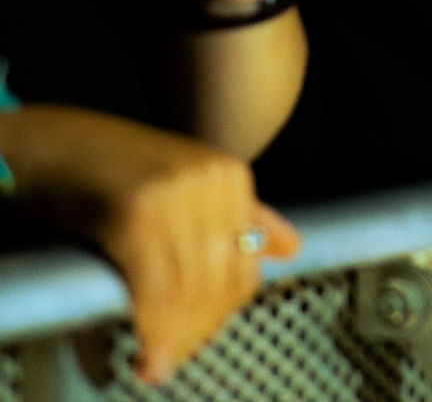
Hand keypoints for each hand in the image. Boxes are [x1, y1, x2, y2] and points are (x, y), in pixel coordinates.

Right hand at [0, 107, 297, 384]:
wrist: (63, 146)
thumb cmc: (122, 168)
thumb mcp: (190, 182)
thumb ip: (240, 214)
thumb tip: (292, 246)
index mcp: (230, 175)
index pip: (246, 265)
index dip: (222, 312)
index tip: (200, 337)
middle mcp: (210, 182)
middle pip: (220, 281)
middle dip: (198, 329)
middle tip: (173, 357)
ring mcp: (175, 196)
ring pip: (189, 291)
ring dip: (173, 338)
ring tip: (157, 362)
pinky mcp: (136, 216)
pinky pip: (155, 291)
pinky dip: (152, 329)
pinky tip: (145, 352)